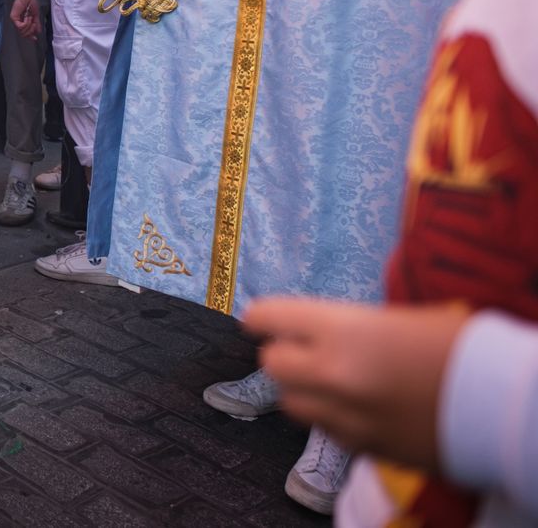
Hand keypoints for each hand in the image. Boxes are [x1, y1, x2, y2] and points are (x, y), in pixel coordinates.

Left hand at [10, 0, 39, 38]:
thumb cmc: (31, 3)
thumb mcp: (36, 15)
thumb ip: (37, 24)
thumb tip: (38, 31)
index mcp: (24, 22)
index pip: (25, 33)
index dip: (30, 37)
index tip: (35, 39)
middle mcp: (19, 22)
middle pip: (24, 34)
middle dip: (31, 31)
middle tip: (34, 24)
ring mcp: (16, 21)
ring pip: (22, 31)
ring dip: (29, 26)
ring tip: (30, 18)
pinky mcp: (14, 18)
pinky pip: (20, 27)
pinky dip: (26, 23)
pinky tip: (27, 17)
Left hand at [243, 297, 471, 472]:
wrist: (504, 405)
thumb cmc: (462, 347)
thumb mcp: (402, 317)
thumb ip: (352, 324)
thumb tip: (320, 327)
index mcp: (343, 331)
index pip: (270, 318)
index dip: (263, 317)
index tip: (259, 318)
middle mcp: (334, 375)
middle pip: (271, 365)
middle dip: (281, 353)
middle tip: (298, 348)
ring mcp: (347, 416)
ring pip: (292, 403)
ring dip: (301, 388)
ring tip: (326, 379)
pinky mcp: (365, 448)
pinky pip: (325, 431)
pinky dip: (329, 417)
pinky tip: (355, 405)